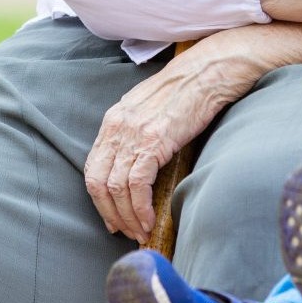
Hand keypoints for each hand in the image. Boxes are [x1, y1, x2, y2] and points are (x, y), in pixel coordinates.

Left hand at [82, 38, 263, 242]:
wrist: (208, 72)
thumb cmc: (186, 91)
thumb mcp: (150, 110)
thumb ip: (136, 132)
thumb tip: (137, 165)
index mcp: (114, 120)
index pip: (93, 167)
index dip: (100, 198)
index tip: (112, 216)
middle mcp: (117, 127)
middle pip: (97, 182)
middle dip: (109, 213)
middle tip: (125, 230)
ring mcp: (133, 134)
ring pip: (115, 188)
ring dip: (127, 216)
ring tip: (140, 231)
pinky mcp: (153, 141)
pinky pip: (136, 185)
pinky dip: (140, 208)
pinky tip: (149, 219)